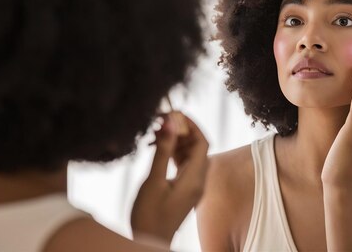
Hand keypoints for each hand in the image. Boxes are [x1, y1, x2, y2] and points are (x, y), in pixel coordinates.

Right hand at [131, 112, 208, 242]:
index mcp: (195, 179)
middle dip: (182, 130)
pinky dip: (173, 153)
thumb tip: (171, 124)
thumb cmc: (149, 216)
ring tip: (156, 130)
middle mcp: (198, 181)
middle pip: (197, 146)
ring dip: (176, 141)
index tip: (174, 113)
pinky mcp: (184, 190)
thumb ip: (163, 151)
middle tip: (161, 119)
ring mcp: (192, 186)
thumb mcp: (153, 181)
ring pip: (189, 154)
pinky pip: (183, 164)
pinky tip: (157, 146)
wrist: (150, 243)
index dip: (191, 124)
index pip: (202, 142)